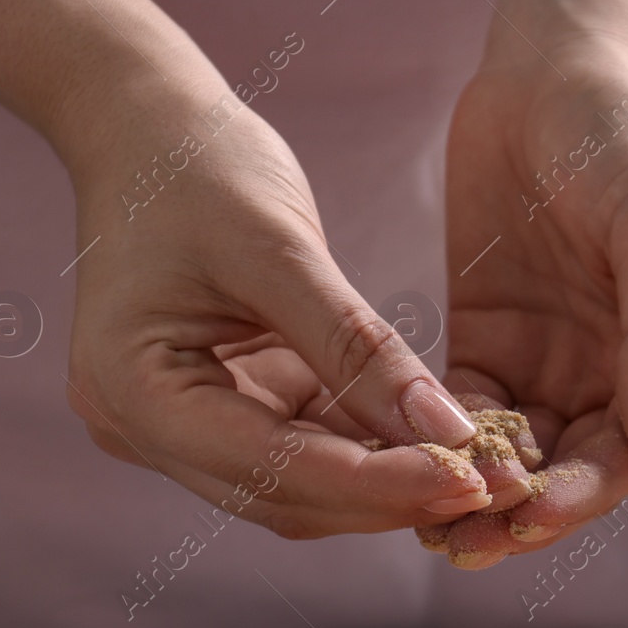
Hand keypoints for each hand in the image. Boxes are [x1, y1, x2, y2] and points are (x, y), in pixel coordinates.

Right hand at [0, 0, 493, 538]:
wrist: (150, 129)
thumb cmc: (200, 167)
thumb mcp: (281, 247)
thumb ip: (358, 348)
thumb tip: (445, 432)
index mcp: (136, 392)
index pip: (269, 469)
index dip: (373, 485)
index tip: (465, 480)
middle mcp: (146, 428)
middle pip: (285, 497)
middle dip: (389, 497)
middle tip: (491, 487)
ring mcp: (183, 427)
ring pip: (301, 488)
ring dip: (388, 486)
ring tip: (478, 472)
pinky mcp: (227, 410)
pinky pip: (307, 450)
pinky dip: (372, 451)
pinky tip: (438, 444)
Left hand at [431, 0, 627, 567]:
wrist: (556, 67)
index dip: (584, 492)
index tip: (530, 515)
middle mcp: (617, 375)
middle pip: (571, 469)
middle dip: (521, 511)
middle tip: (463, 546)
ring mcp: (552, 363)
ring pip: (516, 454)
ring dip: (476, 494)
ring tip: (426, 533)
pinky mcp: (490, 343)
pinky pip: (465, 410)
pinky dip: (440, 443)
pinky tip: (402, 468)